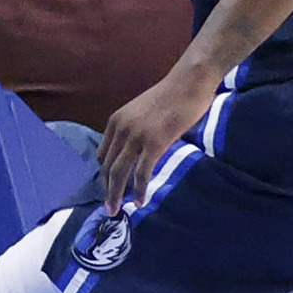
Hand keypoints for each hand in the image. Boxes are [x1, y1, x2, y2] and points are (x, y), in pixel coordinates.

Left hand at [94, 57, 226, 211]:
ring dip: (117, 194)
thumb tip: (138, 150)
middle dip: (107, 190)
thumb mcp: (143, 113)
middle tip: (110, 209)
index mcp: (115, 121)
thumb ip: (136, 129)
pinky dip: (139, 189)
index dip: (105, 175)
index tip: (110, 189)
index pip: (103, 155)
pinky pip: (142, 172)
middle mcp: (120, 128)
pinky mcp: (154, 142)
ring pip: (119, 172)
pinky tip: (140, 201)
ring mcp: (136, 135)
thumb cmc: (172, 96)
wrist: (188, 82)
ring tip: (118, 211)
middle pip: (107, 166)